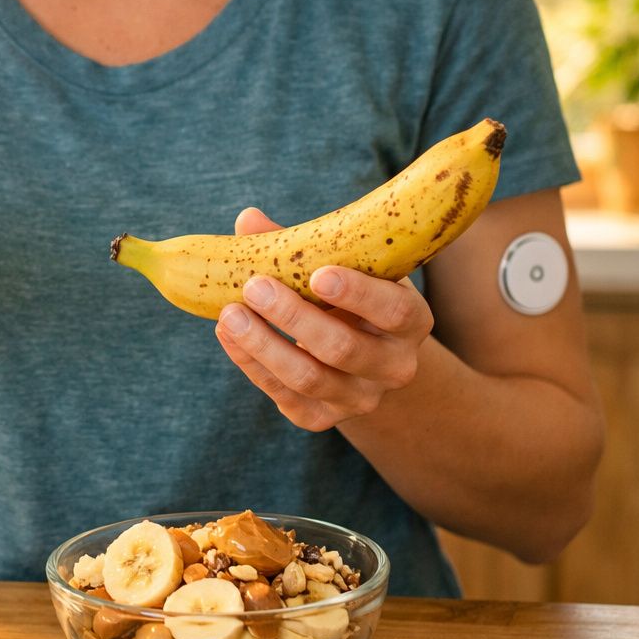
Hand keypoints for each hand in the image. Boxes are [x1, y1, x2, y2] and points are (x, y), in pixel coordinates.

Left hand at [214, 208, 433, 431]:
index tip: (318, 274)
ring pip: (308, 378)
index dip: (358, 294)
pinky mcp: (323, 418)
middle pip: (342, 348)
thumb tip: (248, 220)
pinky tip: (227, 335)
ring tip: (228, 314)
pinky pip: (284, 396)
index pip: (394, 310)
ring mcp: (360, 398)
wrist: (362, 354)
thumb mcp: (343, 268)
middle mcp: (394, 366)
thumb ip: (304, 245)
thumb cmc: (349, 297)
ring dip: (262, 345)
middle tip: (253, 286)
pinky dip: (251, 365)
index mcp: (411, 321)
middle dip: (292, 316)